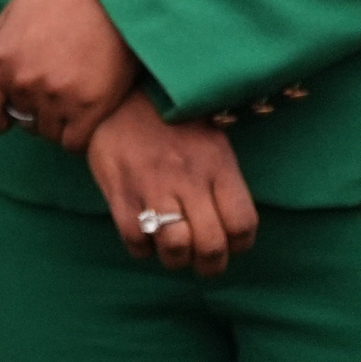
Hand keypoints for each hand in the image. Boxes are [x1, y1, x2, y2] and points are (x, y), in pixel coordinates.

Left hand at [0, 0, 140, 151]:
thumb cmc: (58, 3)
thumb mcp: (9, 18)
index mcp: (1, 62)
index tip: (9, 111)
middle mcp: (25, 83)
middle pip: (21, 122)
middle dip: (32, 108)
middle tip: (55, 79)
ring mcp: (59, 96)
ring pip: (48, 133)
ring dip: (57, 119)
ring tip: (73, 86)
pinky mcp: (91, 107)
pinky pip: (74, 143)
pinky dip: (78, 132)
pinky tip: (86, 108)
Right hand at [85, 92, 257, 275]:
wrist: (118, 96)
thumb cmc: (170, 121)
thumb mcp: (211, 140)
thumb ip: (222, 180)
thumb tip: (231, 225)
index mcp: (217, 164)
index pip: (242, 224)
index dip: (240, 245)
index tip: (231, 245)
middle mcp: (188, 178)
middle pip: (211, 244)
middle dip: (210, 265)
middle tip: (205, 265)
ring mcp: (152, 185)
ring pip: (174, 247)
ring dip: (176, 260)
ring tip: (174, 253)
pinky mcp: (119, 191)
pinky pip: (135, 239)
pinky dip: (142, 249)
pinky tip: (145, 238)